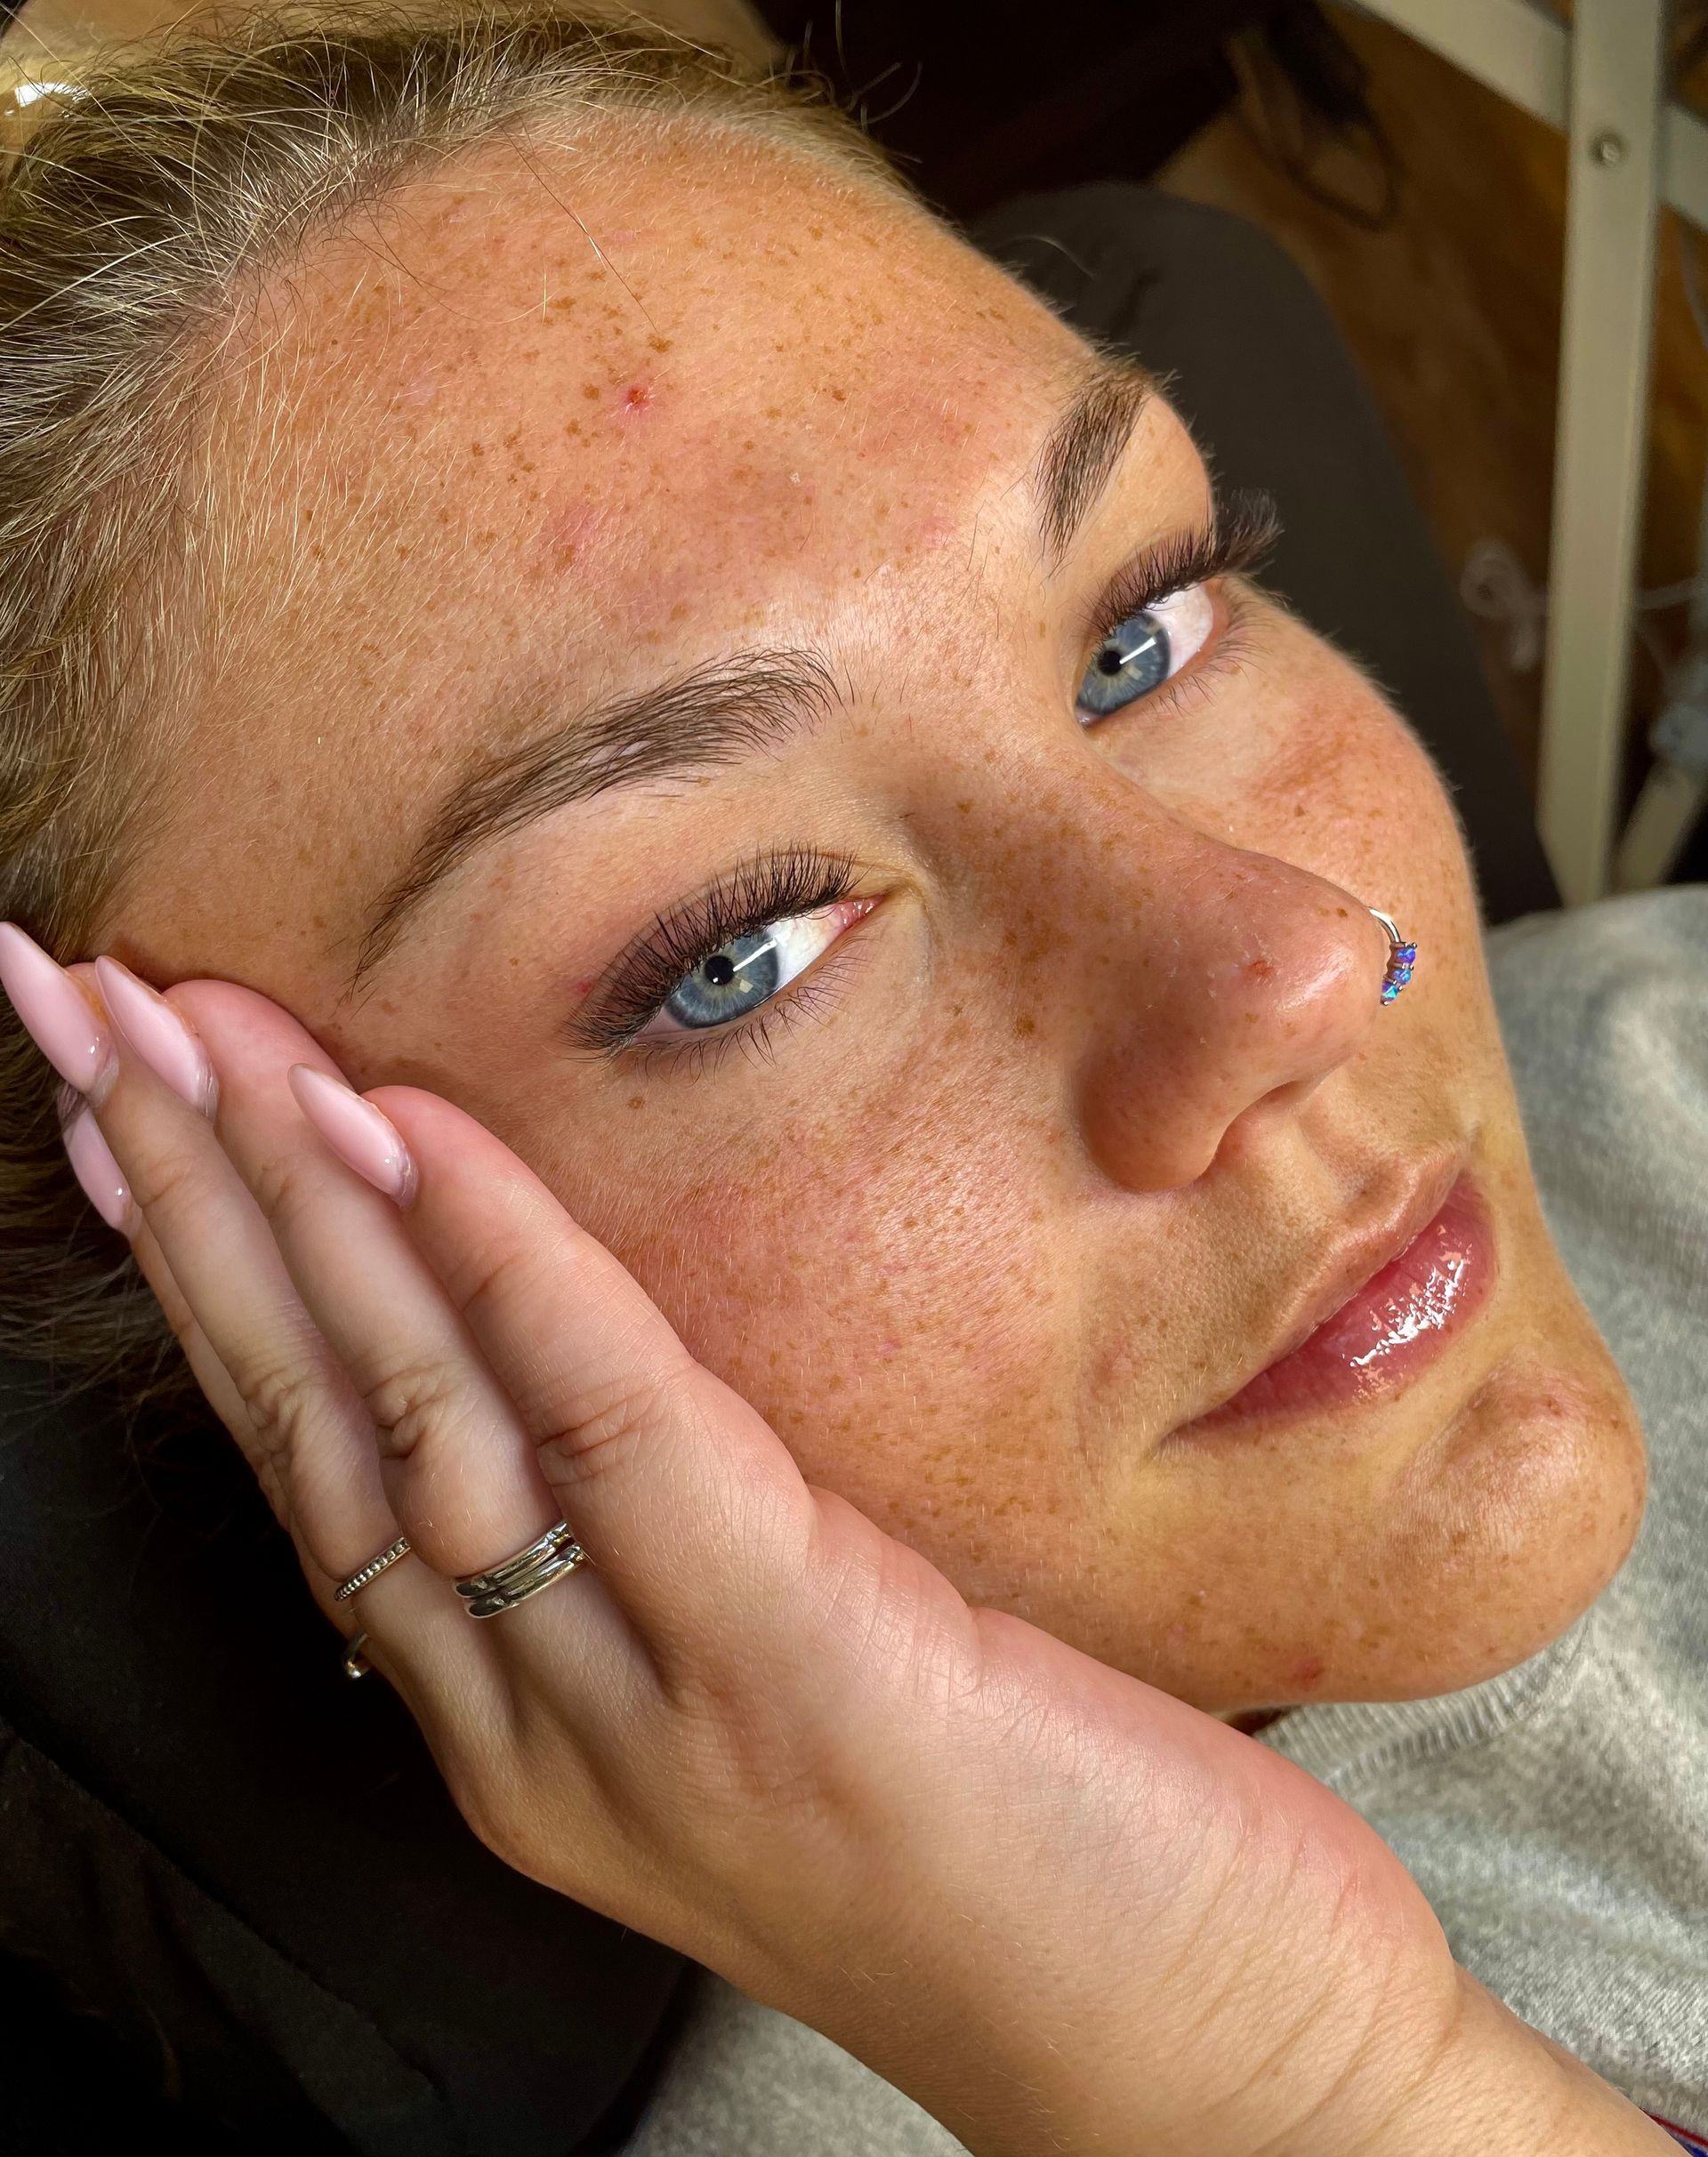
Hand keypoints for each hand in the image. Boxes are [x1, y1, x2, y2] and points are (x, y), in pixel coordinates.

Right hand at [47, 953, 1670, 2156]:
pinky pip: (619, 1438)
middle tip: (83, 1004)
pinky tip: (410, 1131)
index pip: (324, 1456)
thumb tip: (604, 1357)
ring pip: (421, 1418)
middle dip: (189, 1194)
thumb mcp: (816, 1667)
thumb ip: (683, 1538)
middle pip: (321, 1417)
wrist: (1210, 2069)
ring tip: (192, 1032)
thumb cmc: (1032, 1846)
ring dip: (292, 1202)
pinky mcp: (801, 1679)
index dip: (210, 1267)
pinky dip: (503, 1270)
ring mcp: (652, 1715)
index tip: (127, 1099)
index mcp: (535, 1717)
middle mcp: (542, 1726)